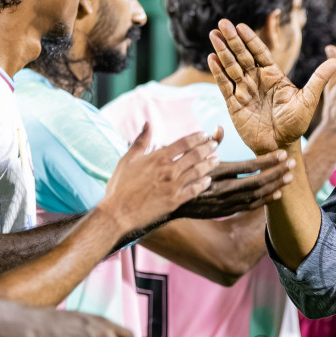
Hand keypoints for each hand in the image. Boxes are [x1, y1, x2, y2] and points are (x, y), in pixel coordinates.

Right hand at [100, 127, 219, 232]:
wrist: (119, 212)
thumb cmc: (120, 186)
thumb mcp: (128, 159)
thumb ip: (140, 141)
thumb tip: (147, 123)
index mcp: (158, 158)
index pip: (184, 143)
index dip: (196, 137)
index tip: (204, 134)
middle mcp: (169, 170)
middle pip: (195, 155)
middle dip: (207, 148)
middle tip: (214, 145)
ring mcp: (174, 186)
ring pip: (198, 172)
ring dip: (209, 164)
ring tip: (216, 159)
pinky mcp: (176, 201)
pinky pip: (194, 190)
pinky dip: (203, 184)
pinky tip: (208, 180)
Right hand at [173, 149, 295, 218]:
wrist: (163, 202)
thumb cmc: (176, 173)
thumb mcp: (187, 155)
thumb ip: (207, 143)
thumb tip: (220, 129)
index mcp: (213, 173)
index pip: (247, 167)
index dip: (266, 161)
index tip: (282, 153)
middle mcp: (220, 190)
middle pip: (256, 182)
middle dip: (276, 173)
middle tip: (293, 163)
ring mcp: (222, 204)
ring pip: (254, 196)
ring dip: (274, 186)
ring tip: (289, 177)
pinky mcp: (223, 212)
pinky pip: (248, 207)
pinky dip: (264, 200)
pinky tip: (277, 194)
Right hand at [207, 20, 335, 152]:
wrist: (281, 146)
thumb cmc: (296, 124)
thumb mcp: (308, 100)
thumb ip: (318, 79)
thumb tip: (335, 61)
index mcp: (273, 76)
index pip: (260, 53)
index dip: (251, 39)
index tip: (241, 26)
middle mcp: (257, 80)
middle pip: (243, 56)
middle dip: (233, 40)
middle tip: (223, 22)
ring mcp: (245, 91)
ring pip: (231, 67)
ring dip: (222, 51)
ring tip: (214, 35)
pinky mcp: (234, 104)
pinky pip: (225, 85)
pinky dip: (218, 72)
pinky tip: (211, 58)